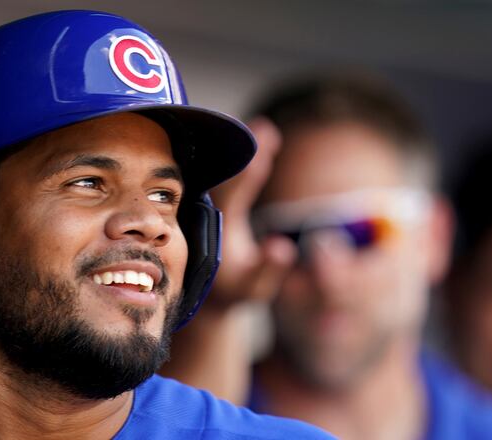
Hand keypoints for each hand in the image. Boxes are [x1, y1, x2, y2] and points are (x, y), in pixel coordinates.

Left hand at [208, 118, 296, 306]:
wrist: (210, 294)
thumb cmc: (235, 291)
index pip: (233, 196)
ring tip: (265, 128)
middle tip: (264, 128)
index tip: (261, 153)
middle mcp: (215, 213)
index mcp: (220, 229)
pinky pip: (235, 179)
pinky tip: (265, 143)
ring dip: (250, 152)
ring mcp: (217, 208)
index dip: (247, 175)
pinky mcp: (222, 207)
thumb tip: (281, 246)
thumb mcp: (253, 287)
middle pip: (232, 177)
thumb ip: (268, 269)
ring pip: (232, 174)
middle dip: (250, 154)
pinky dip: (249, 162)